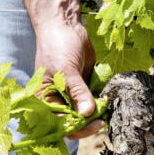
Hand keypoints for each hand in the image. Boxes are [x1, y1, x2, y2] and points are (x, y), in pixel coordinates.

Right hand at [10, 0, 102, 138]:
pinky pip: (93, 101)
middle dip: (88, 123)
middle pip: (74, 122)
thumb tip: (86, 113)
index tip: (93, 124)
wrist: (65, 26)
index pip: (59, 124)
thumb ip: (77, 92)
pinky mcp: (84, 87)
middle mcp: (57, 101)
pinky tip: (108, 101)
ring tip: (106, 109)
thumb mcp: (66, 70)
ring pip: (85, 113)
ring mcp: (72, 95)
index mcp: (45, 100)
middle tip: (102, 120)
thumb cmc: (57, 47)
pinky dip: (101, 103)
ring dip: (96, 114)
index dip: (76, 128)